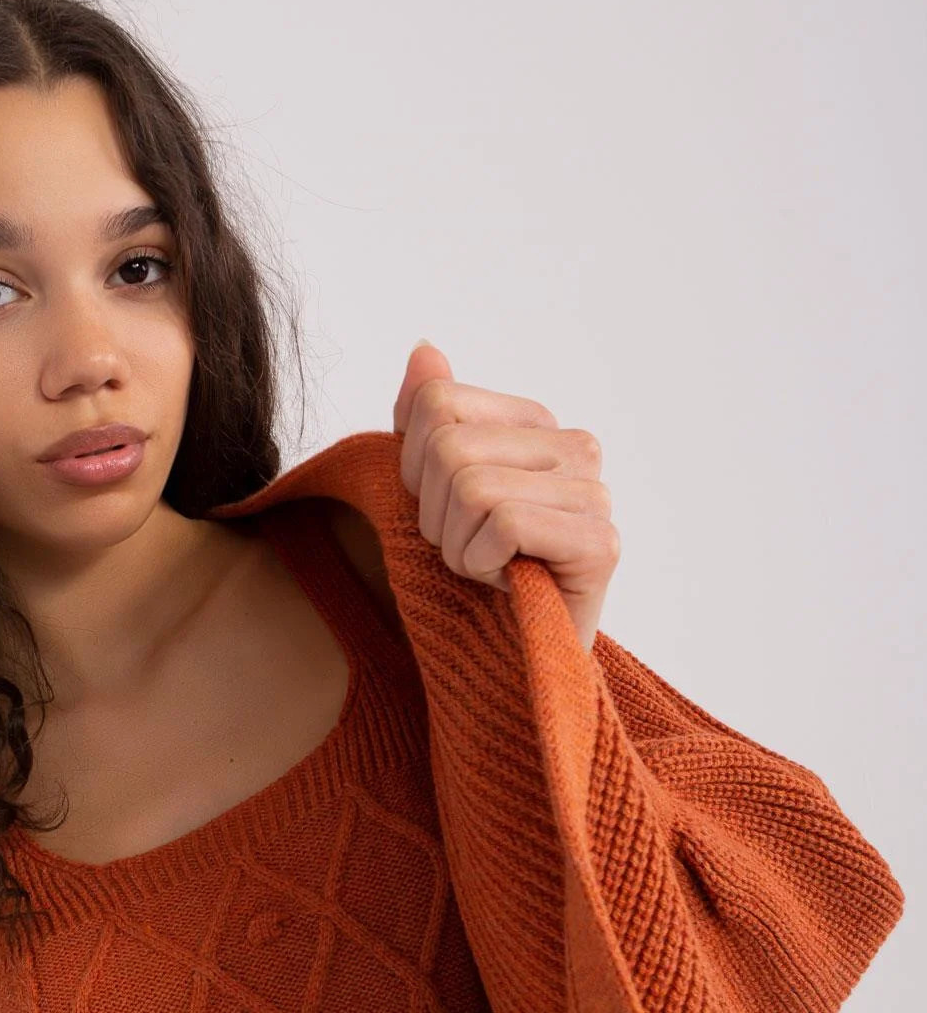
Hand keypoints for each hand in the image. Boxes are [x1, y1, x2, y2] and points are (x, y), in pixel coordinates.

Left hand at [393, 339, 617, 652]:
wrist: (510, 662)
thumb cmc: (474, 579)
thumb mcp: (432, 492)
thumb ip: (427, 419)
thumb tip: (424, 350)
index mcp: (535, 424)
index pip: (436, 404)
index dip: (413, 471)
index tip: (446, 515)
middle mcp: (576, 446)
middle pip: (449, 447)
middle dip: (436, 518)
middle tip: (470, 553)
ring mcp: (595, 492)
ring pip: (471, 485)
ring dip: (459, 549)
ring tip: (491, 570)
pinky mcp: (600, 541)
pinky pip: (503, 523)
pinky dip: (484, 565)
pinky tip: (510, 584)